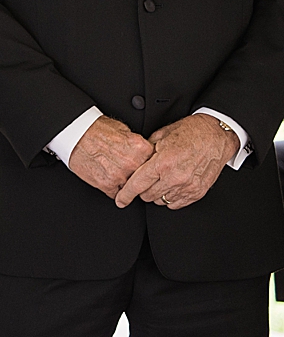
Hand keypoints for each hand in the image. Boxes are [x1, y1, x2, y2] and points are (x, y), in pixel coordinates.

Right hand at [67, 115, 152, 198]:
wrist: (74, 133)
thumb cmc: (95, 128)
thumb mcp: (123, 130)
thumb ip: (137, 145)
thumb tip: (143, 154)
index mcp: (141, 149)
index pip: (154, 163)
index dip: (148, 164)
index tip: (143, 165)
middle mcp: (133, 164)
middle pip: (143, 177)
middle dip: (137, 175)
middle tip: (127, 168)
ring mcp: (120, 176)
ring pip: (130, 187)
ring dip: (125, 182)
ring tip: (115, 171)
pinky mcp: (106, 185)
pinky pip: (116, 193)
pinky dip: (113, 188)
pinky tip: (107, 176)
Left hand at [114, 114, 239, 209]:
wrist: (216, 135)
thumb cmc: (190, 132)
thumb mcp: (161, 135)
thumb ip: (145, 151)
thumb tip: (133, 161)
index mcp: (162, 162)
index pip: (138, 185)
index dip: (126, 194)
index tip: (120, 200)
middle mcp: (175, 177)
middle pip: (148, 196)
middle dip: (142, 190)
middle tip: (145, 180)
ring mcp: (188, 187)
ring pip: (161, 201)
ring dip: (157, 194)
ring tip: (160, 180)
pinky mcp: (198, 192)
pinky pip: (176, 204)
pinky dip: (170, 197)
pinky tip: (171, 185)